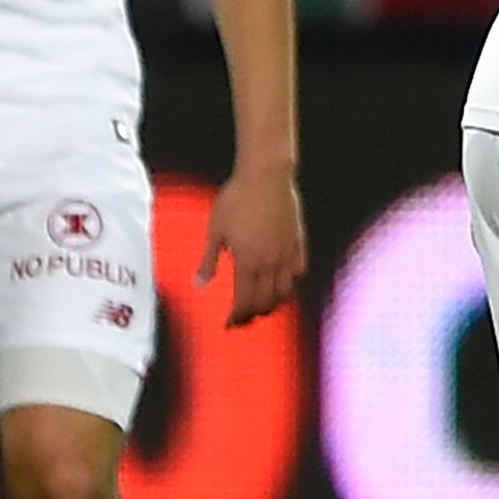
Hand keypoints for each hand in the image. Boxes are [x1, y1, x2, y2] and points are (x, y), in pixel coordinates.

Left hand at [200, 158, 307, 325]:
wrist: (266, 174)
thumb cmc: (236, 198)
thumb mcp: (214, 230)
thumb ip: (208, 260)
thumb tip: (199, 285)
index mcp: (248, 262)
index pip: (244, 302)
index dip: (236, 318)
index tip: (228, 324)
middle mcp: (271, 262)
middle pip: (266, 302)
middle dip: (253, 315)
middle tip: (242, 318)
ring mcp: (287, 252)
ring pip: (286, 290)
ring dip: (273, 303)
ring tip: (262, 305)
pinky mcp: (298, 240)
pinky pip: (299, 270)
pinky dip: (291, 282)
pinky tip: (283, 282)